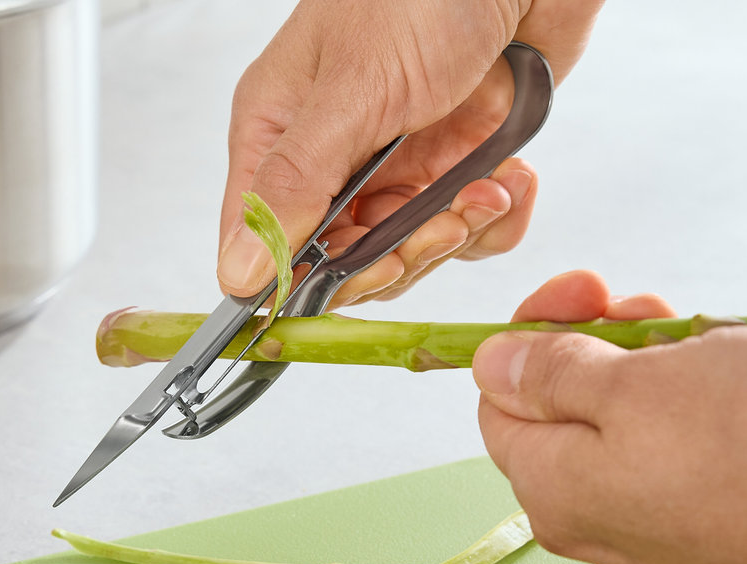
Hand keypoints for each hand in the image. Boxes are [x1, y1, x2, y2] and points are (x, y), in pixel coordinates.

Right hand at [217, 0, 604, 306]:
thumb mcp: (352, 90)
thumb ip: (294, 183)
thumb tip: (237, 271)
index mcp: (281, 133)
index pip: (265, 239)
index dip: (297, 279)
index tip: (343, 287)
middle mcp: (333, 159)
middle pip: (343, 261)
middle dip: (398, 257)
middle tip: (438, 224)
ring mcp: (395, 166)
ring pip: (408, 253)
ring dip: (455, 233)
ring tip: (486, 187)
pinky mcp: (451, 166)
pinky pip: (464, 229)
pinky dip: (494, 218)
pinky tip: (511, 177)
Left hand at [473, 270, 746, 563]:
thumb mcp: (636, 384)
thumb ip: (549, 376)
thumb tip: (489, 365)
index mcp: (552, 488)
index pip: (499, 404)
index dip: (528, 338)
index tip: (577, 292)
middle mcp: (593, 523)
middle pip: (563, 414)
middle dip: (596, 346)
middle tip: (642, 307)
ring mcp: (655, 533)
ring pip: (624, 429)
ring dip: (650, 370)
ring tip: (702, 342)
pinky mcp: (710, 530)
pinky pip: (675, 455)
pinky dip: (689, 409)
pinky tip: (725, 380)